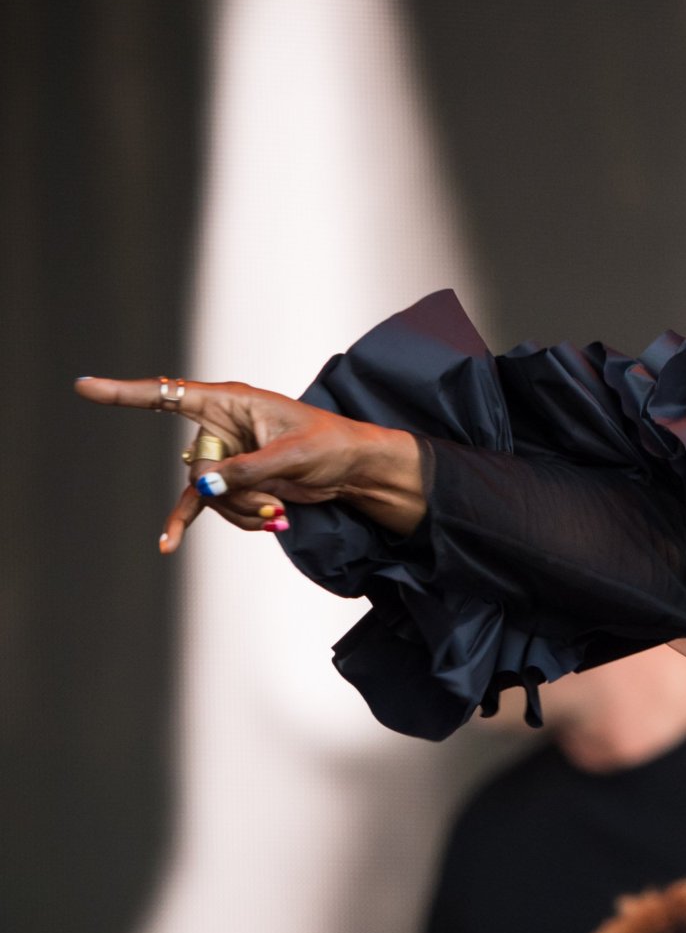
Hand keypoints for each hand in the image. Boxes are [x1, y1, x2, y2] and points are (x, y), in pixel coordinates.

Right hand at [74, 377, 426, 550]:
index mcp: (232, 402)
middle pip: (196, 468)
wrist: (355, 469)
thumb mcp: (290, 457)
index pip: (168, 394)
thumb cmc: (330, 445)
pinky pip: (205, 506)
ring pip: (206, 495)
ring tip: (277, 513)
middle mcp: (220, 426)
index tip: (84, 387)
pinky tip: (167, 545)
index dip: (124, 393)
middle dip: (232, 494)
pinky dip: (194, 524)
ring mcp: (225, 455)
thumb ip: (245, 472)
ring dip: (240, 511)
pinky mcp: (233, 481)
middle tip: (273, 501)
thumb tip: (204, 488)